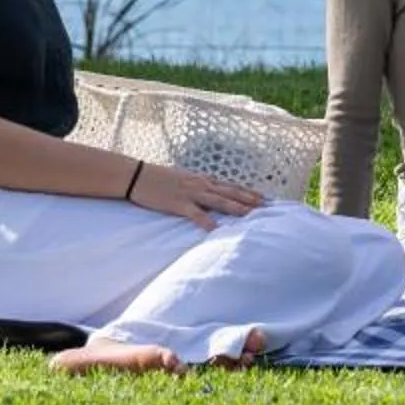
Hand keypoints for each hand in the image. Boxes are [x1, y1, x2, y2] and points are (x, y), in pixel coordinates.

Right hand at [127, 164, 262, 228]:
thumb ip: (197, 186)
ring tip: (250, 214)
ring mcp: (190, 193)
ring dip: (234, 207)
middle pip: (229, 192)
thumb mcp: (182, 179)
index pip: (230, 186)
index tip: (264, 197)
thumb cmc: (158, 178)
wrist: (137, 175)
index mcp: (202, 179)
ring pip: (218, 200)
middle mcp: (200, 184)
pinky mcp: (178, 203)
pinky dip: (206, 220)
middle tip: (266, 205)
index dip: (248, 192)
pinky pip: (195, 213)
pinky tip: (215, 228)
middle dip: (249, 199)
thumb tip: (210, 193)